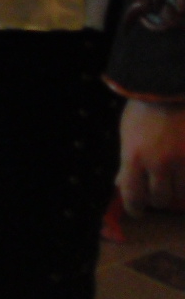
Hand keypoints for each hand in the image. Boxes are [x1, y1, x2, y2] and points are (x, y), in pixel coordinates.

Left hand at [119, 100, 184, 215]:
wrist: (169, 87)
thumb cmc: (144, 109)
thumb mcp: (128, 134)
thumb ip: (127, 161)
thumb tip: (121, 183)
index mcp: (134, 157)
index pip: (133, 195)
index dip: (135, 208)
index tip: (138, 211)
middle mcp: (160, 162)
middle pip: (161, 199)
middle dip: (158, 200)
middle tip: (159, 196)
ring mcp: (184, 160)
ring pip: (183, 194)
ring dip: (179, 193)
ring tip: (175, 184)